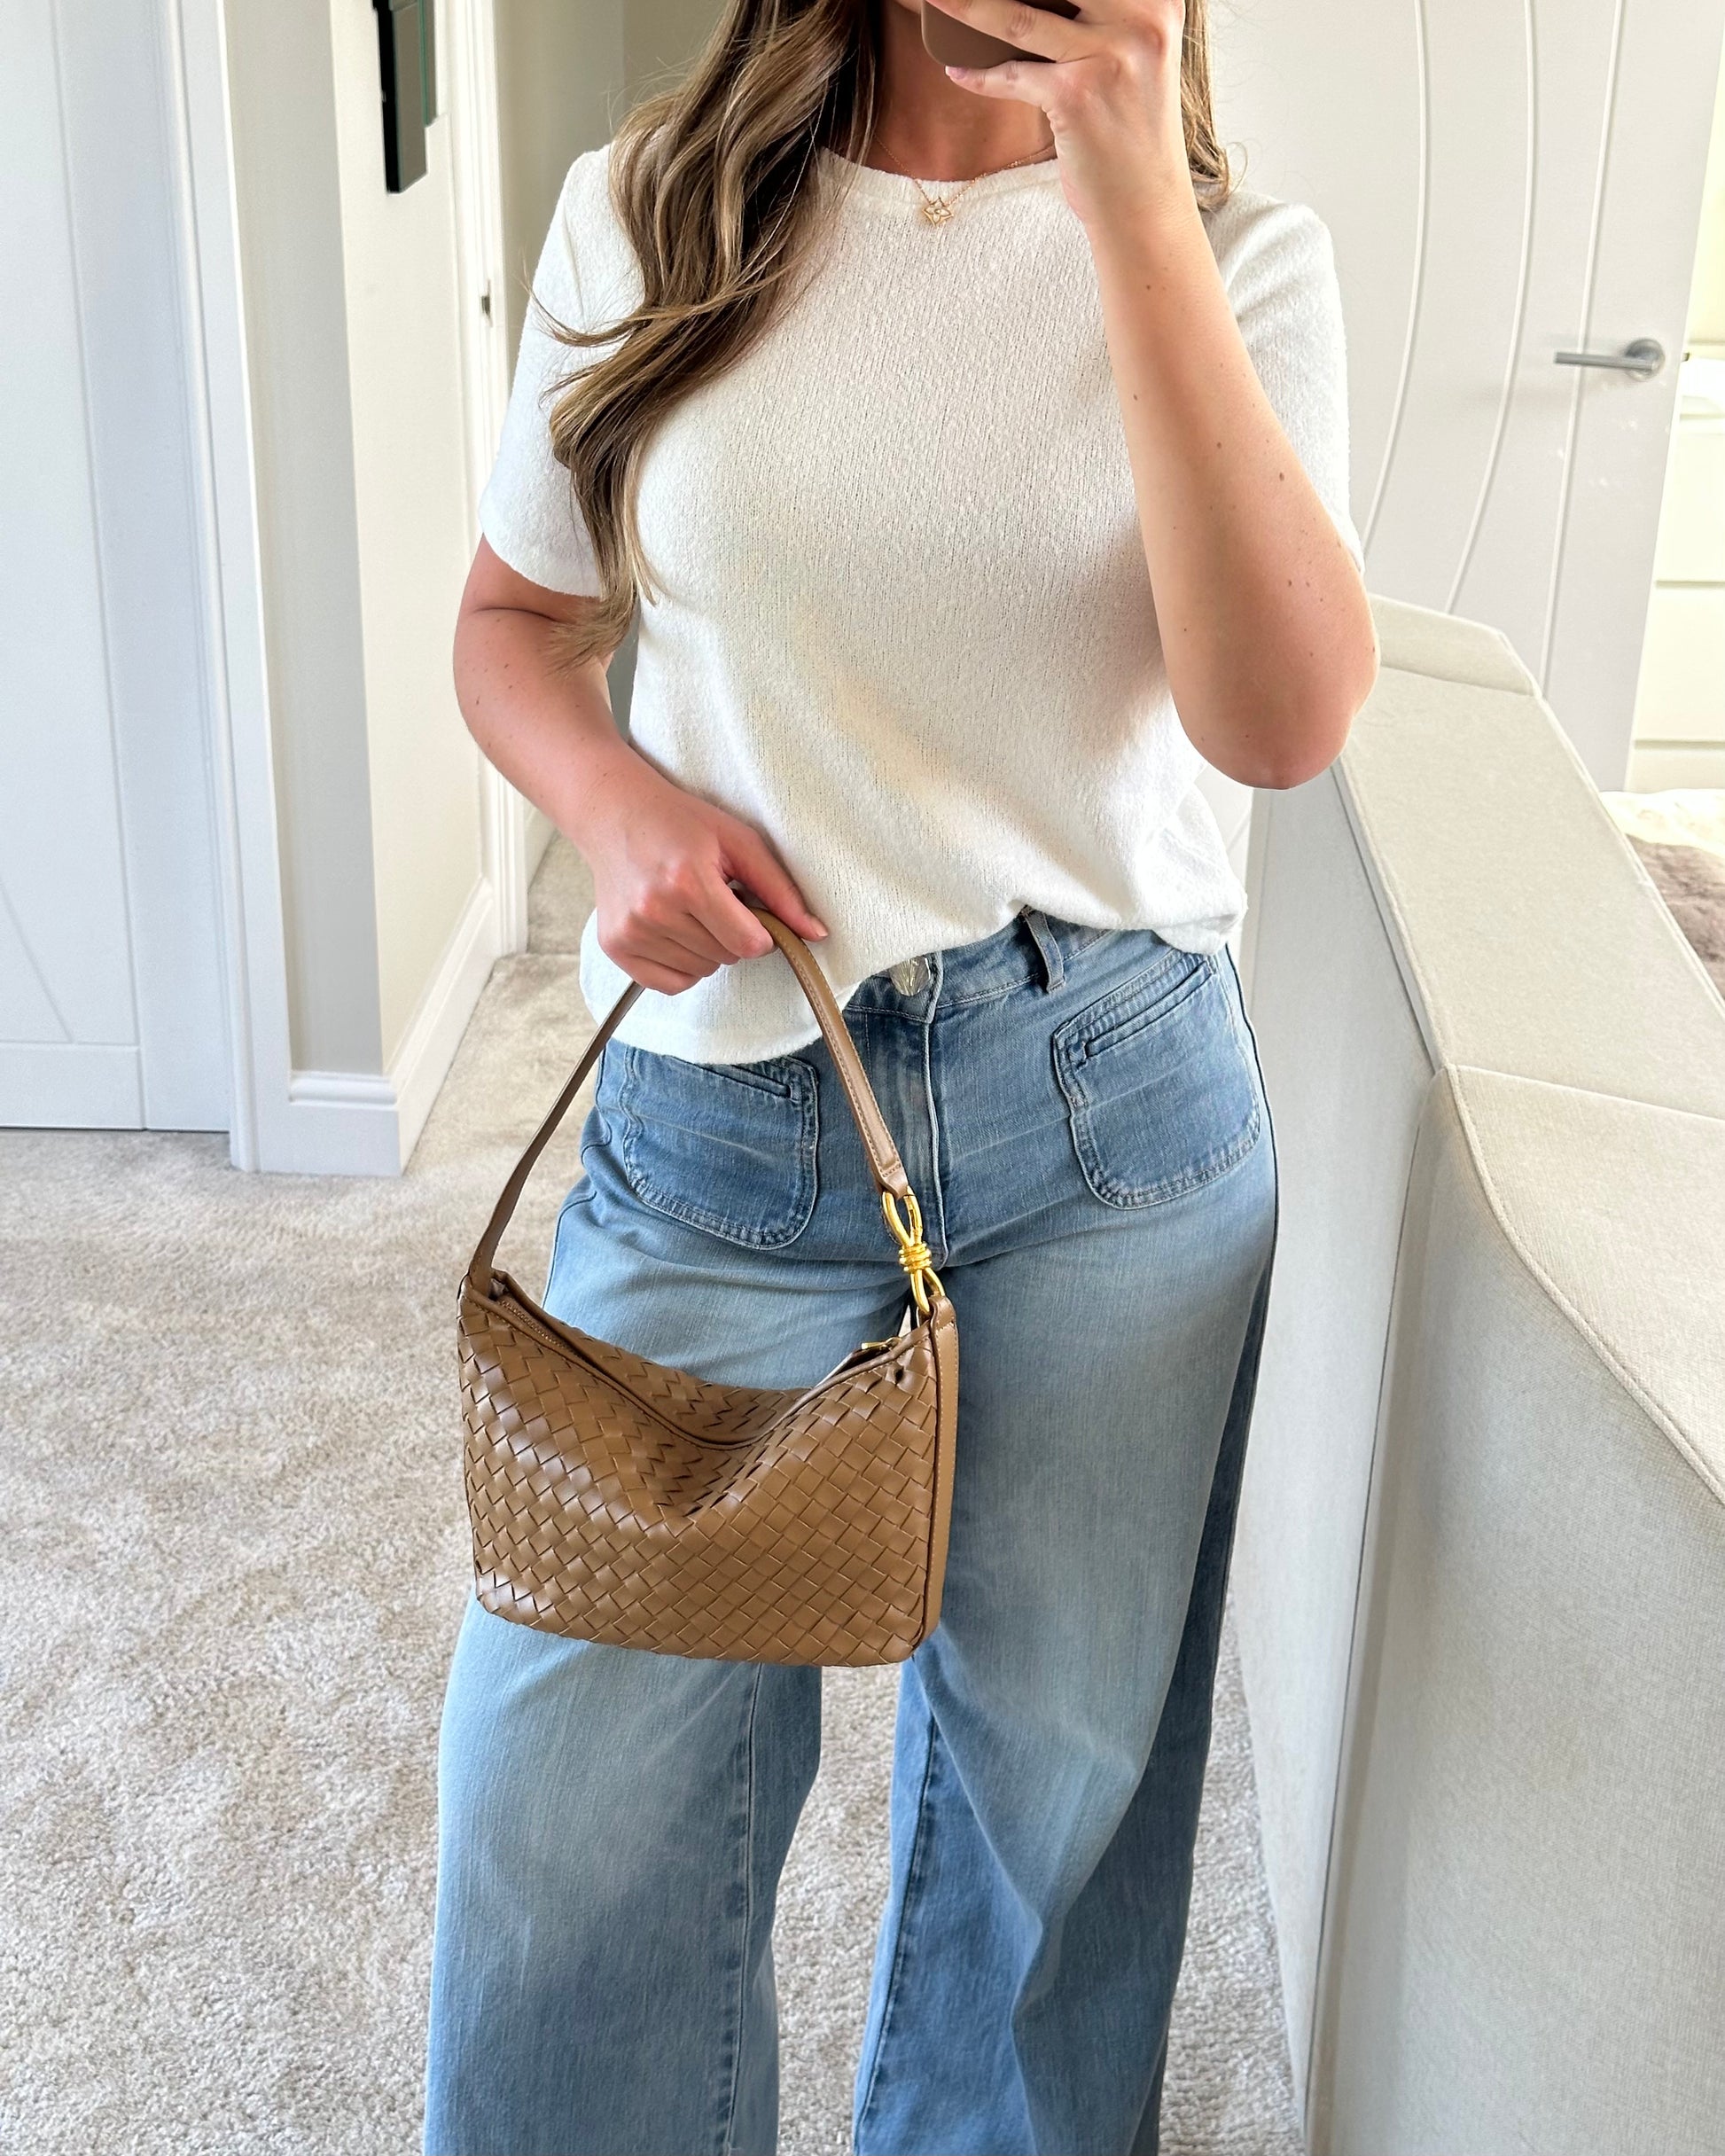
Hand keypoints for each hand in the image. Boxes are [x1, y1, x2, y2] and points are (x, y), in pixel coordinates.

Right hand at [576, 755, 827, 994]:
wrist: (613, 813)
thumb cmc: (680, 823)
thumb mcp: (738, 841)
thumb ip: (781, 890)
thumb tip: (817, 934)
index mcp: (688, 881)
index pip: (748, 944)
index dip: (760, 932)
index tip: (747, 907)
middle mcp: (654, 910)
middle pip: (725, 958)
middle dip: (731, 935)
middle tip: (712, 898)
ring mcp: (630, 931)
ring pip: (701, 971)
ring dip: (707, 948)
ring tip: (689, 908)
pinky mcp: (614, 946)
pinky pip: (670, 983)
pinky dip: (682, 966)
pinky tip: (674, 930)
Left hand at [933, 0, 1195, 235]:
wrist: (1144, 208)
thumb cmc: (1131, 136)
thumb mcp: (1133, 61)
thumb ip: (1099, 21)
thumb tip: (1025, 4)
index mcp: (1157, 3)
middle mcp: (1141, 20)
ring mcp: (1109, 56)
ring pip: (1017, 17)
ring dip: (966, 8)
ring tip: (939, 1)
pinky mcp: (1077, 95)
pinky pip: (1011, 74)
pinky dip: (980, 76)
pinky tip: (958, 70)